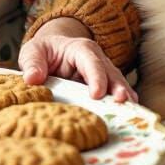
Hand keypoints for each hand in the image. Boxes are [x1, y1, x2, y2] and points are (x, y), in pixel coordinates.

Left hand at [18, 17, 137, 102]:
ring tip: (132, 111)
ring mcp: (104, 73)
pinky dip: (123, 105)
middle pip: (111, 73)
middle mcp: (97, 59)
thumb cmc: (44, 51)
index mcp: (80, 48)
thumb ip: (32, 63)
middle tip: (123, 102)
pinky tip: (130, 116)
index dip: (95, 77)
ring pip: (118, 84)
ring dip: (124, 97)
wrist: (53, 51)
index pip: (91, 61)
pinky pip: (116, 94)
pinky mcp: (106, 86)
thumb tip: (32, 79)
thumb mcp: (33, 52)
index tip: (96, 94)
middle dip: (117, 87)